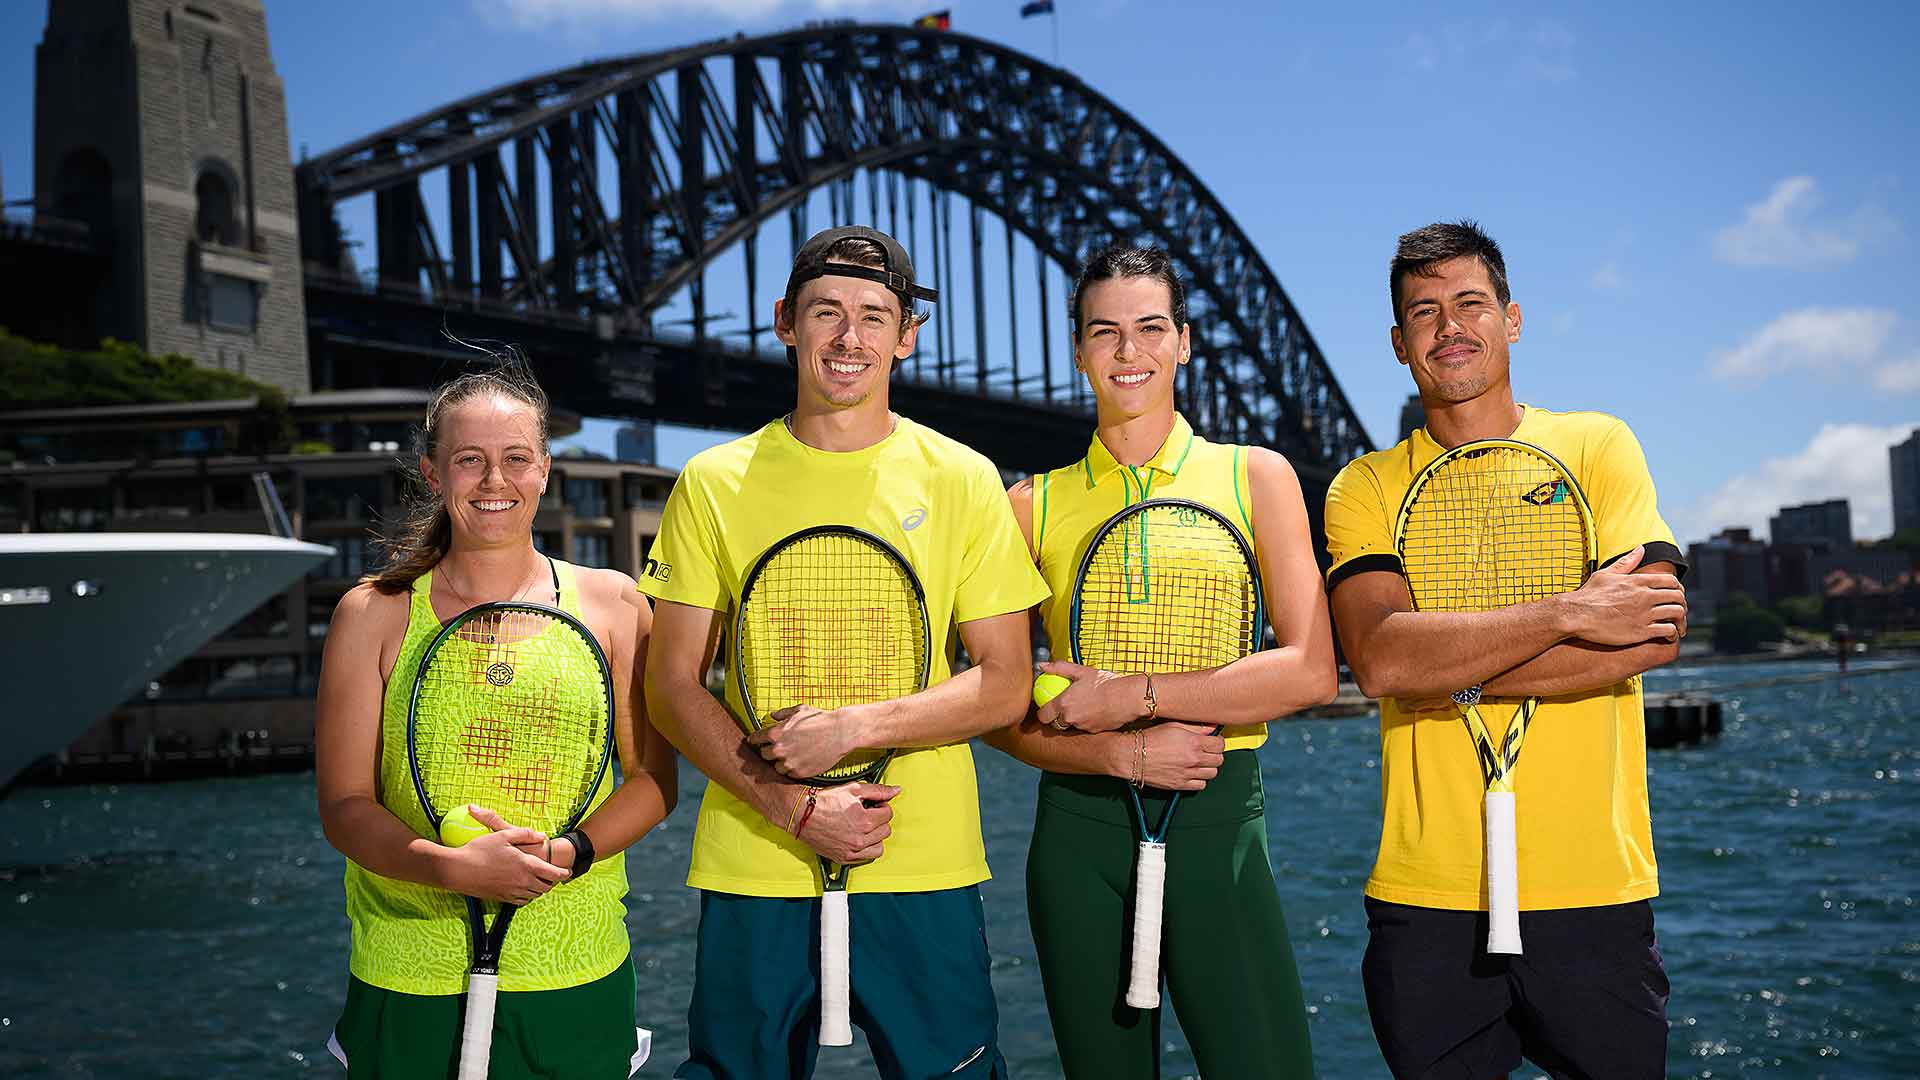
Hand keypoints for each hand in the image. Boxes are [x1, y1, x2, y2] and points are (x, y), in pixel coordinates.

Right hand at [438, 805, 568, 903]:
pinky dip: (527, 896)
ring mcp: (512, 892)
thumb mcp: (504, 834)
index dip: (563, 873)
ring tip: (539, 880)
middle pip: (546, 887)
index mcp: (526, 865)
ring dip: (540, 888)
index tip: (567, 872)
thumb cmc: (479, 850)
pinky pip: (522, 901)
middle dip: (553, 882)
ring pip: (535, 895)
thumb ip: (525, 834)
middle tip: (553, 875)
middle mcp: (522, 882)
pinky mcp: (502, 898)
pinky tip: (524, 889)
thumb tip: (541, 835)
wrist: (457, 870)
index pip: (553, 873)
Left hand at [748, 703, 860, 778]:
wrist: (840, 733)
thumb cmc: (820, 719)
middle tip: (782, 747)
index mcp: (775, 733)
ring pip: (776, 767)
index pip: (754, 740)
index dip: (756, 740)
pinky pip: (790, 774)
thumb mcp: (799, 710)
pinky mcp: (799, 773)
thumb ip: (782, 713)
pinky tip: (803, 760)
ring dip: (782, 762)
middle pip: (764, 755)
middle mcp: (779, 749)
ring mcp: (789, 763)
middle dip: (771, 751)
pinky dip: (794, 769)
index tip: (758, 741)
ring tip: (794, 754)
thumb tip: (772, 715)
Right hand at [795, 781, 899, 865]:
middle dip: (879, 820)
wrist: (801, 813)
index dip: (881, 805)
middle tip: (867, 813)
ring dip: (875, 837)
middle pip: (885, 830)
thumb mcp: (853, 789)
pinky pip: (866, 858)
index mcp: (865, 821)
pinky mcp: (844, 858)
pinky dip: (866, 849)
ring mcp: (852, 851)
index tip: (873, 804)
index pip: (888, 814)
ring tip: (864, 827)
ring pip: (879, 847)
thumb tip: (896, 791)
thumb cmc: (824, 800)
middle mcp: (860, 839)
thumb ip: (878, 790)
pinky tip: (858, 838)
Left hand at [1033, 660, 1148, 733]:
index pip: (1043, 716)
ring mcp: (1082, 726)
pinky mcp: (1094, 732)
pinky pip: (1085, 727)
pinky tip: (1095, 710)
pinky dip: (1087, 721)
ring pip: (1072, 725)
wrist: (1127, 697)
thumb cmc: (1105, 682)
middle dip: (1057, 717)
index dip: (1043, 713)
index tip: (1046, 708)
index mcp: (1064, 703)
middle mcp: (1071, 718)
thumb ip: (1059, 668)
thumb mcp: (1082, 671)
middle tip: (1063, 707)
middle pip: (1056, 723)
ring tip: (1083, 705)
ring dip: (1074, 719)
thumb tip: (1043, 666)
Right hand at [1129, 722, 1225, 791]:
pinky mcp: (1180, 785)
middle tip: (1206, 750)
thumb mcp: (1174, 725)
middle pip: (1218, 760)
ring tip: (1199, 762)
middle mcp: (1193, 759)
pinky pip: (1201, 785)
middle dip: (1214, 754)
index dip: (1217, 742)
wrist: (1132, 756)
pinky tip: (1192, 772)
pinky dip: (1199, 780)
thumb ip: (1196, 727)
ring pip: (1212, 773)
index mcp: (1193, 743)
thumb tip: (1212, 727)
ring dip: (1208, 767)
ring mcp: (1187, 773)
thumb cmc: (1149, 739)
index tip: (1213, 741)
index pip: (1220, 744)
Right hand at [1556, 546, 1686, 645]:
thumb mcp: (1607, 573)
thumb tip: (1641, 548)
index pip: (1672, 581)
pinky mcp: (1640, 631)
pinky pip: (1668, 630)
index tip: (1674, 597)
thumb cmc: (1588, 595)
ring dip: (1680, 620)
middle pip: (1678, 597)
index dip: (1678, 589)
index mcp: (1639, 581)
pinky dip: (1672, 633)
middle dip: (1681, 604)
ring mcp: (1644, 614)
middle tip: (1678, 612)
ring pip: (1676, 613)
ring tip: (1676, 626)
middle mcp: (1645, 596)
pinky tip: (1667, 635)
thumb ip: (1627, 562)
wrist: (1575, 615)